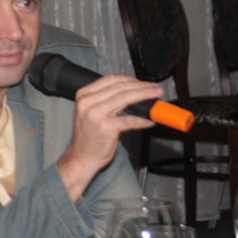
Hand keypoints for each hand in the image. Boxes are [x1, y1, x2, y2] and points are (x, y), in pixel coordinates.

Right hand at [56, 74, 163, 198]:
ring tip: (156, 98)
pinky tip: (149, 120)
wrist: (81, 157)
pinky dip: (142, 119)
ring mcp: (96, 114)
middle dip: (142, 86)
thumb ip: (106, 100)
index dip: (131, 79)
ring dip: (145, 96)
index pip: (111, 80)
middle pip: (120, 87)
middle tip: (156, 89)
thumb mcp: (92, 111)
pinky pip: (129, 120)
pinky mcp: (106, 127)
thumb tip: (133, 92)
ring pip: (126, 99)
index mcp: (84, 95)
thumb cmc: (89, 136)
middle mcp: (88, 102)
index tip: (144, 82)